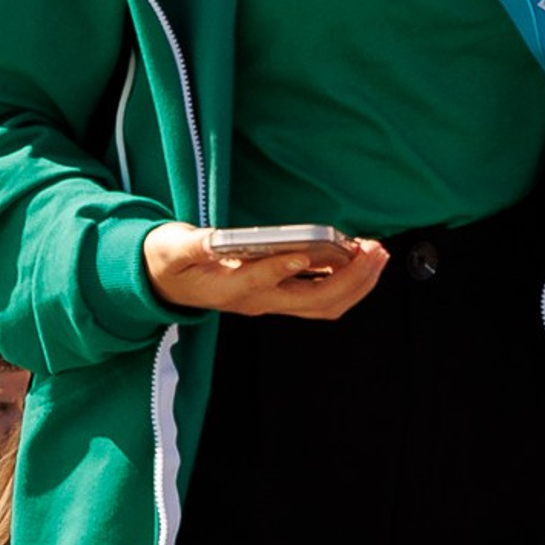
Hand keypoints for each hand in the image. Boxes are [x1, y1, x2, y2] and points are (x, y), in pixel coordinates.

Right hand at [141, 224, 389, 320]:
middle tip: (374, 250)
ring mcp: (272, 302)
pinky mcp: (280, 296)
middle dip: (350, 279)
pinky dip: (347, 282)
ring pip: (324, 305)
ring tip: (377, 254)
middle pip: (313, 302)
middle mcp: (257, 302)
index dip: (282, 269)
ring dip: (357, 283)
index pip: (260, 282)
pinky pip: (322, 298)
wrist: (167, 285)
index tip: (306, 253)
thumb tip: (211, 239)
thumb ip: (194, 246)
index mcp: (229, 289)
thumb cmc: (172, 263)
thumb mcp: (174, 250)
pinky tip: (360, 259)